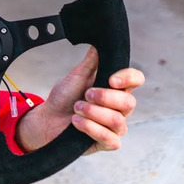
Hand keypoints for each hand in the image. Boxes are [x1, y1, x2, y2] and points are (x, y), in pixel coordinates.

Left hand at [16, 47, 142, 153]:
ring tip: (76, 109)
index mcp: (115, 88)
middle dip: (104, 97)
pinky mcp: (107, 142)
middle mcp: (119, 107)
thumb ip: (92, 62)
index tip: (111, 79)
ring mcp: (115, 126)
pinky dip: (91, 128)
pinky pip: (110, 139)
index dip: (129, 78)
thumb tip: (101, 40)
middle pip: (129, 102)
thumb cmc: (64, 97)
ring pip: (118, 121)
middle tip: (85, 95)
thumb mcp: (76, 76)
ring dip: (93, 113)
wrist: (47, 119)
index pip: (136, 80)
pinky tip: (76, 123)